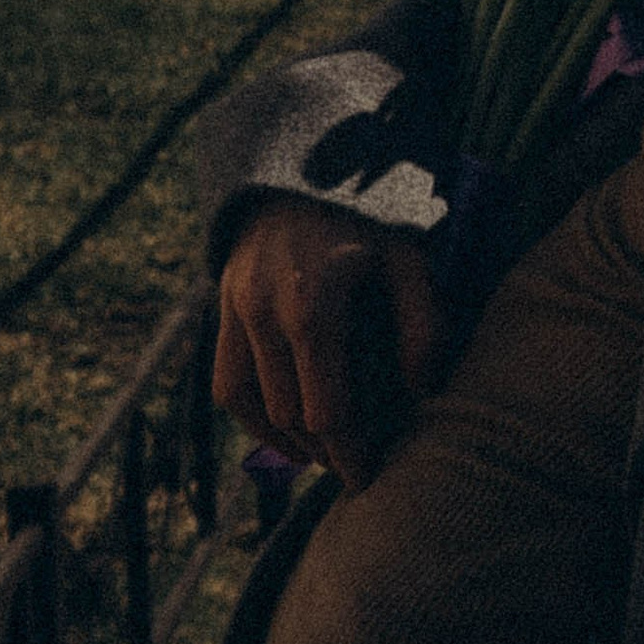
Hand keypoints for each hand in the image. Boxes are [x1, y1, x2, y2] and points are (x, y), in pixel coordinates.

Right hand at [214, 199, 444, 492]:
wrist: (304, 163)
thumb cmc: (369, 212)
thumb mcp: (409, 255)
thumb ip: (421, 321)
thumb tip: (422, 390)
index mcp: (312, 307)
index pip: (324, 409)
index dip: (347, 453)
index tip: (367, 480)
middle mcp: (262, 313)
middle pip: (288, 413)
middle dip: (321, 451)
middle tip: (354, 469)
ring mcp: (234, 309)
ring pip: (248, 403)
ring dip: (280, 440)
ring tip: (318, 457)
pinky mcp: (221, 305)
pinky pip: (225, 378)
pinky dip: (249, 412)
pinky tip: (280, 427)